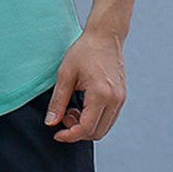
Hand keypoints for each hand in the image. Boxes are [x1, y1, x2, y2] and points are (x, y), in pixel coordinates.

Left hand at [44, 28, 126, 142]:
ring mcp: (120, 99)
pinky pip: (108, 118)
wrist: (105, 36)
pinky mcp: (121, 96)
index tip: (57, 133)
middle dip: (77, 131)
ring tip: (72, 108)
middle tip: (64, 116)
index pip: (86, 128)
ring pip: (104, 128)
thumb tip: (51, 121)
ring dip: (86, 126)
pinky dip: (94, 119)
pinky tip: (82, 105)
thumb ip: (58, 101)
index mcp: (101, 94)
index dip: (70, 135)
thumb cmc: (85, 50)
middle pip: (97, 133)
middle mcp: (114, 100)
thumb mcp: (65, 73)